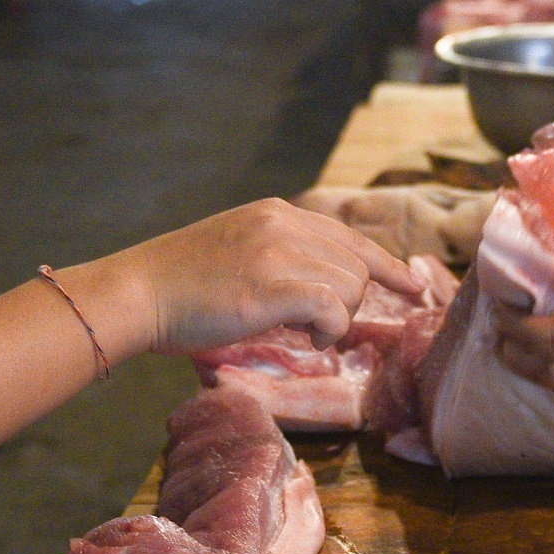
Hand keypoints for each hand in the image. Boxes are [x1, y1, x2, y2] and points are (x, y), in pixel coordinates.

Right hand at [111, 199, 426, 354]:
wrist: (138, 291)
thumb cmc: (181, 286)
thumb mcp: (239, 252)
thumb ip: (281, 258)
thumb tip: (324, 292)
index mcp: (277, 213)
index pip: (350, 237)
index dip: (388, 264)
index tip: (414, 284)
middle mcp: (283, 223)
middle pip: (357, 266)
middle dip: (348, 304)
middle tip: (315, 329)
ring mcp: (277, 251)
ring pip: (350, 286)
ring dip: (336, 319)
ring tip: (302, 333)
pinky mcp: (270, 285)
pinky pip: (332, 307)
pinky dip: (330, 330)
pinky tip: (308, 340)